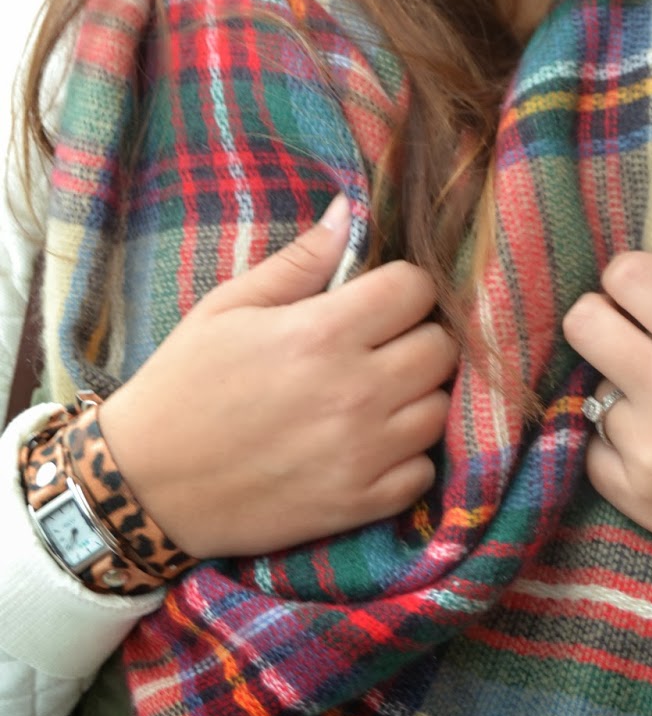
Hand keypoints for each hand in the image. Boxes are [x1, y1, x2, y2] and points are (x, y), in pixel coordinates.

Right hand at [99, 194, 456, 557]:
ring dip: (416, 397)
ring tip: (377, 395)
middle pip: (440, 348)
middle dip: (416, 337)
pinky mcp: (360, 503)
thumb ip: (299, 261)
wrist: (146, 486)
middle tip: (381, 347)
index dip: (402, 287)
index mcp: (322, 333)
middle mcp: (355, 391)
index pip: (416, 288)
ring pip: (439, 408)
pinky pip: (423, 470)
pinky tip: (373, 444)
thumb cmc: (184, 385)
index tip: (380, 300)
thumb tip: (347, 212)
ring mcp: (363, 452)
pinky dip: (407, 456)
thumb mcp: (228, 307)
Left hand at [563, 239, 651, 643]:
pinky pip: (593, 448)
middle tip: (628, 341)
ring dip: (620, 395)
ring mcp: (651, 450)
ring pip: (592, 389)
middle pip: (583, 322)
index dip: (628, 280)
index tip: (642, 298)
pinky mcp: (634, 497)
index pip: (629, 275)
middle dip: (600, 323)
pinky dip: (617, 448)